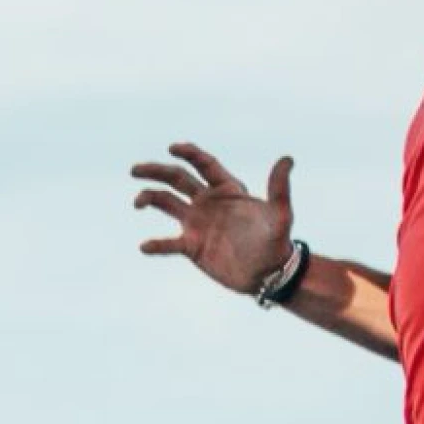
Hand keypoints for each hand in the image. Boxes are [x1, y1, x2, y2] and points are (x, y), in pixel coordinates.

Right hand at [130, 141, 295, 294]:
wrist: (268, 275)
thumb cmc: (276, 243)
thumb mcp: (280, 215)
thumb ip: (280, 188)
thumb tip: (288, 159)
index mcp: (227, 189)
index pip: (204, 165)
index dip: (188, 153)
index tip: (173, 148)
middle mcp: (208, 202)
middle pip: (177, 179)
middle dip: (156, 171)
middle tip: (135, 170)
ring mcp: (197, 224)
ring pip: (166, 204)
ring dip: (150, 199)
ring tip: (138, 202)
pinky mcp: (192, 247)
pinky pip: (168, 244)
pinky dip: (156, 245)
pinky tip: (145, 247)